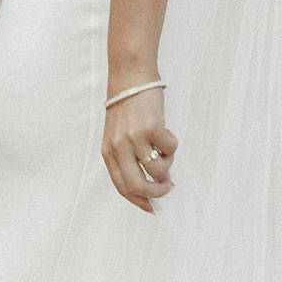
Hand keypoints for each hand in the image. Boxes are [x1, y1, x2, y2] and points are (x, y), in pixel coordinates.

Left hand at [101, 87, 176, 213]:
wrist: (130, 75)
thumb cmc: (127, 105)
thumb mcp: (118, 134)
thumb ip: (128, 157)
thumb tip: (154, 180)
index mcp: (108, 152)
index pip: (122, 187)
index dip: (139, 200)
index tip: (152, 206)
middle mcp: (119, 148)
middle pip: (137, 186)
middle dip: (156, 193)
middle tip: (167, 187)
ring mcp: (135, 138)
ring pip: (157, 170)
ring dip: (167, 164)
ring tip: (166, 150)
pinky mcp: (151, 127)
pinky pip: (169, 149)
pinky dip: (172, 146)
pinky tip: (166, 133)